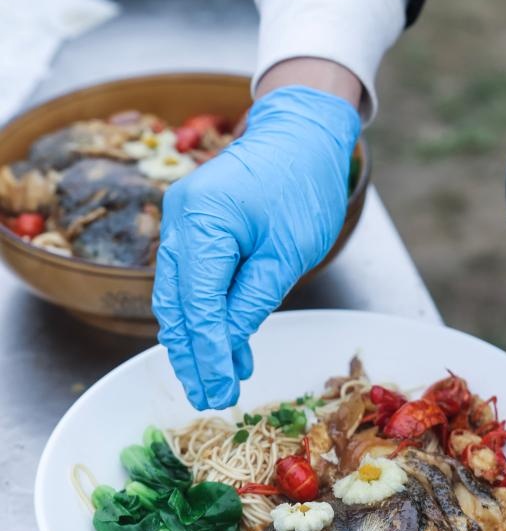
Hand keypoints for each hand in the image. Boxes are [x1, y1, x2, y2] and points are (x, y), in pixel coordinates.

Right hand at [153, 84, 360, 409]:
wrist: (300, 133)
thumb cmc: (303, 184)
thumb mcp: (288, 250)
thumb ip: (253, 299)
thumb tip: (226, 345)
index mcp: (203, 221)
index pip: (198, 304)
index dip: (207, 353)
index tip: (219, 390)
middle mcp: (179, 219)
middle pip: (177, 303)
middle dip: (193, 354)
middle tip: (211, 397)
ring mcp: (179, 219)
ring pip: (177, 294)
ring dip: (194, 338)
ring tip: (214, 378)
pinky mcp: (190, 223)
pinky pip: (188, 276)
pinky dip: (201, 310)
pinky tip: (220, 341)